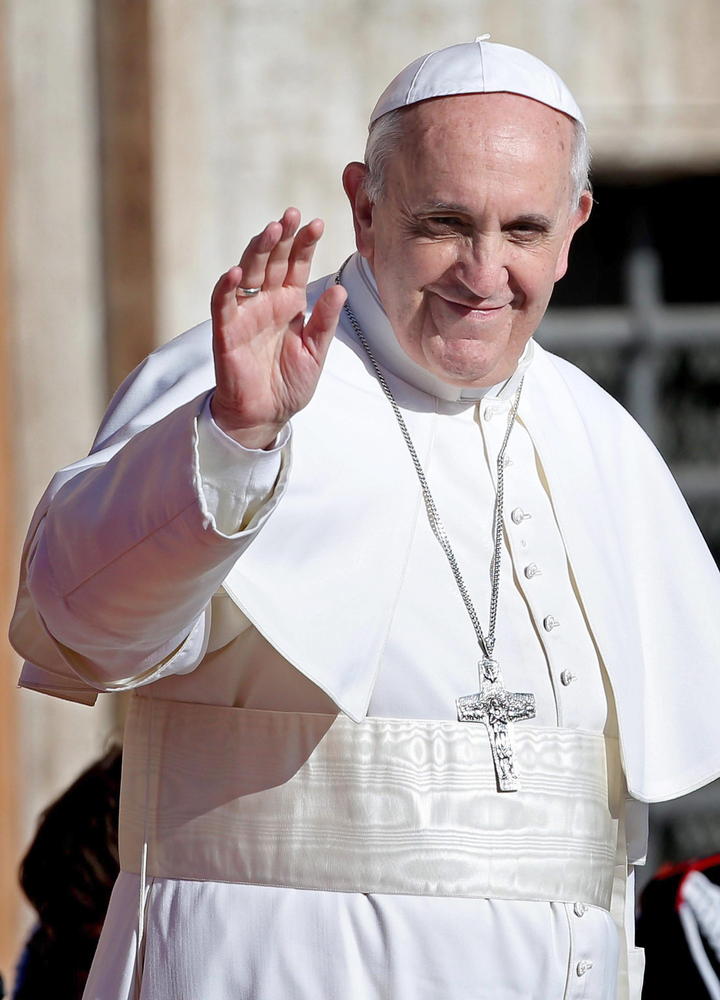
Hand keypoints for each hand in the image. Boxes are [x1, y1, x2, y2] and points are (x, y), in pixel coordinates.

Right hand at [210, 207, 346, 448]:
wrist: (266, 415)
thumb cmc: (289, 383)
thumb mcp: (316, 352)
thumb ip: (325, 321)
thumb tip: (340, 289)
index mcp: (289, 303)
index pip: (296, 265)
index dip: (304, 244)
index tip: (317, 223)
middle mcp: (266, 302)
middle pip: (272, 260)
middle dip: (281, 237)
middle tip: (291, 215)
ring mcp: (245, 313)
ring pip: (248, 272)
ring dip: (257, 250)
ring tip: (271, 230)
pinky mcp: (226, 331)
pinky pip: (223, 304)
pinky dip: (227, 287)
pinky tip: (237, 271)